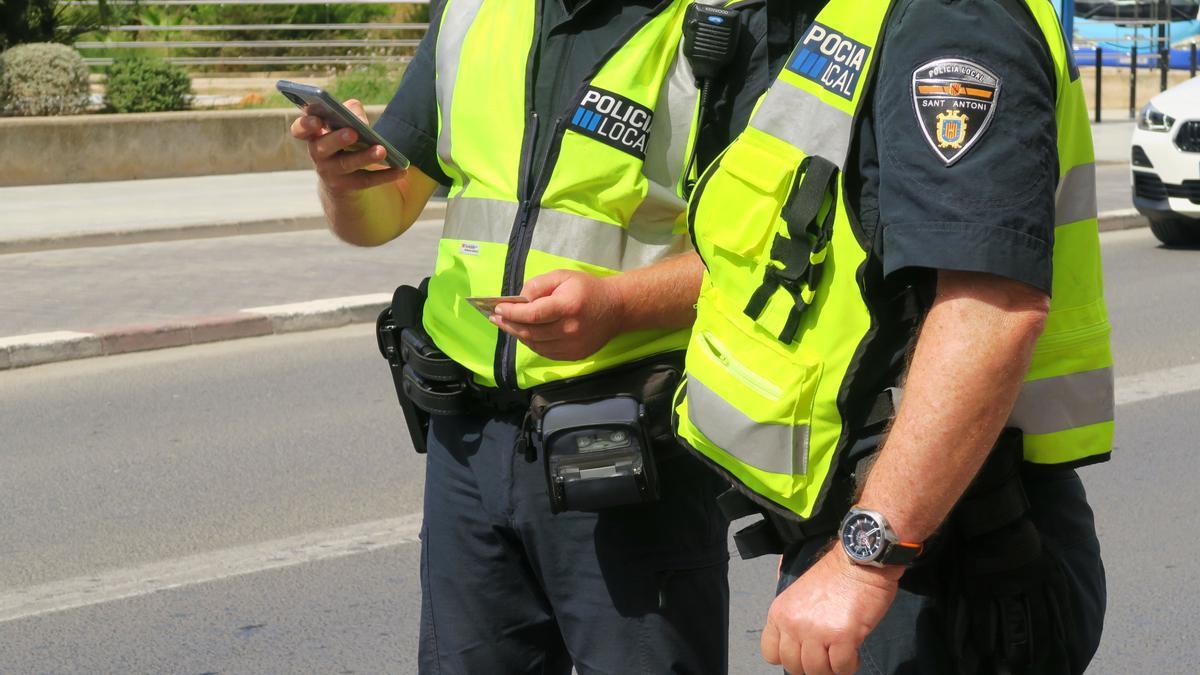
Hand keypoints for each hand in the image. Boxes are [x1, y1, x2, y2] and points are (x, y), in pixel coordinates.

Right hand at [289, 98, 405, 194]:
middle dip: (337, 139)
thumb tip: (355, 111)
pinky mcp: (345, 188)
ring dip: (364, 157)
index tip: (317, 120)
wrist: (343, 184)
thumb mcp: (346, 126)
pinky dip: (384, 175)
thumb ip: (350, 114)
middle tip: (353, 132)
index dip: (305, 125)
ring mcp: (330, 173)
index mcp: (314, 135)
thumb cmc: (345, 144)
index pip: (300, 130)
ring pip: (345, 165)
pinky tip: (401, 170)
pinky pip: (365, 180)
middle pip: (322, 147)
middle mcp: (318, 155)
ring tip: (382, 150)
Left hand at [490, 270, 623, 360]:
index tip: (497, 308)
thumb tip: (518, 299)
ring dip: (518, 335)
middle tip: (495, 318)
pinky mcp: (574, 356)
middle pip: (531, 332)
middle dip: (509, 324)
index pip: (532, 314)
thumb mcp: (563, 276)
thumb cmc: (587, 289)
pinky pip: (545, 352)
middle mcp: (570, 329)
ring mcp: (572, 346)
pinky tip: (525, 334)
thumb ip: (538, 285)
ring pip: (535, 345)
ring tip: (507, 325)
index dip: (512, 313)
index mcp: (567, 306)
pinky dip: (532, 343)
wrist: (617, 309)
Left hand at [761, 549, 900, 674]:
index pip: (770, 653)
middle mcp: (793, 624)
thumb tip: (796, 645)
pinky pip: (841, 668)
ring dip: (831, 668)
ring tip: (840, 655)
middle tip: (826, 655)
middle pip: (793, 666)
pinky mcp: (842, 636)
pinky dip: (849, 665)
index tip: (803, 653)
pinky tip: (854, 652)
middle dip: (811, 666)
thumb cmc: (834, 576)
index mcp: (780, 613)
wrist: (859, 561)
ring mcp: (816, 632)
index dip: (789, 657)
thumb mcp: (798, 594)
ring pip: (817, 671)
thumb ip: (792, 617)